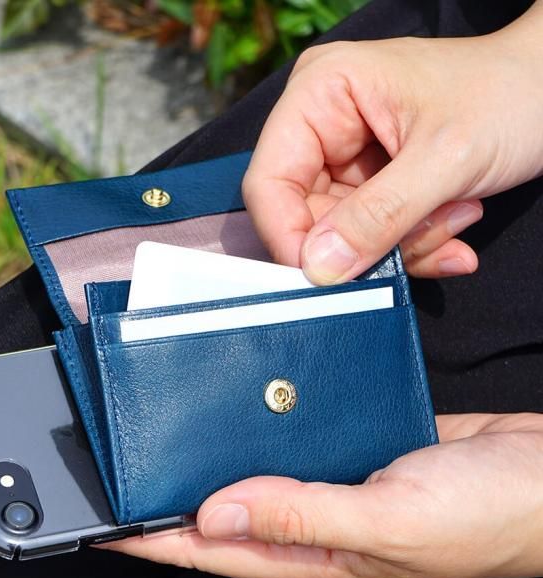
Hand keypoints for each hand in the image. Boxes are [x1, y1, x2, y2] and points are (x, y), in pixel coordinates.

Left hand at [99, 413, 542, 577]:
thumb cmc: (486, 517)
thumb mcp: (391, 522)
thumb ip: (302, 515)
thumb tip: (214, 512)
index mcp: (315, 555)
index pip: (213, 547)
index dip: (154, 535)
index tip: (104, 520)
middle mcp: (314, 523)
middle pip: (222, 512)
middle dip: (170, 497)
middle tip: (122, 469)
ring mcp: (333, 486)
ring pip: (255, 473)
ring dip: (213, 457)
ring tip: (168, 433)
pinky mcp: (352, 451)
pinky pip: (293, 440)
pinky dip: (262, 427)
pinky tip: (243, 403)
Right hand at [243, 4, 542, 281]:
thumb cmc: (512, 93)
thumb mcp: (445, 157)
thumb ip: (378, 215)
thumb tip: (319, 268)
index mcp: (321, 94)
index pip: (270, 181)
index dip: (288, 235)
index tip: (325, 279)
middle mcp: (323, 125)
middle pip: (305, 215)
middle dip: (367, 242)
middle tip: (425, 240)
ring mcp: (346, 157)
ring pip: (342, 236)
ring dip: (403, 244)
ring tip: (456, 217)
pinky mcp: (370, 183)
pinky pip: (371, 235)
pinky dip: (413, 244)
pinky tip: (456, 222)